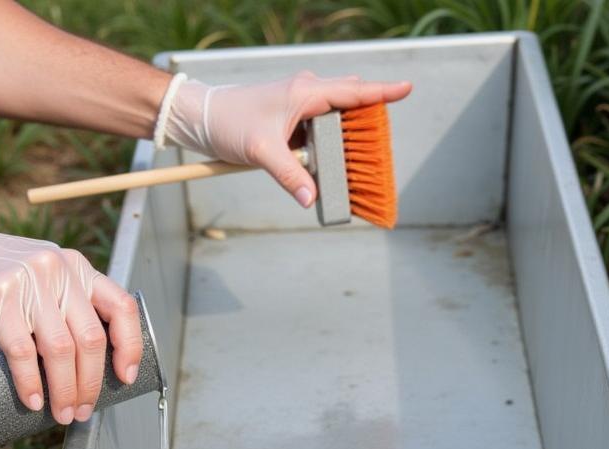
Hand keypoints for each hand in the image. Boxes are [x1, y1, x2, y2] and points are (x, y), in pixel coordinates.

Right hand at [0, 219, 141, 423]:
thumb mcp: (40, 277)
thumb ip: (64, 302)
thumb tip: (86, 363)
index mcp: (76, 267)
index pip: (121, 307)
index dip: (130, 346)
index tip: (126, 377)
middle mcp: (58, 271)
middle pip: (90, 339)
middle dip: (91, 384)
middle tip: (82, 411)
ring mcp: (29, 283)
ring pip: (61, 350)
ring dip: (65, 391)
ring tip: (62, 414)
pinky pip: (23, 351)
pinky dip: (30, 382)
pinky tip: (33, 401)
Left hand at [163, 72, 412, 208]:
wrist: (202, 118)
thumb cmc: (229, 123)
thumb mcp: (261, 152)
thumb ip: (289, 175)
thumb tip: (310, 199)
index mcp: (305, 92)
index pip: (352, 91)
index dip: (381, 92)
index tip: (407, 89)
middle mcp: (306, 94)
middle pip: (349, 104)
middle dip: (366, 122)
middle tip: (377, 146)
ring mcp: (300, 106)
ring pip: (334, 118)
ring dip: (344, 138)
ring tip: (353, 162)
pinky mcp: (292, 120)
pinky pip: (319, 131)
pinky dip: (327, 146)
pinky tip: (327, 165)